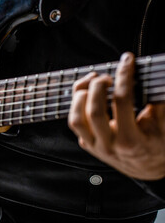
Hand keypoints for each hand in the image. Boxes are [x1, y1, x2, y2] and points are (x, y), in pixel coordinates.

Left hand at [68, 52, 164, 179]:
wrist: (146, 168)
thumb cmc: (156, 146)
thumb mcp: (164, 126)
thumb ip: (159, 103)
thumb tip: (155, 76)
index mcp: (130, 141)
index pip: (122, 102)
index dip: (124, 76)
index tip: (126, 61)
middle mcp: (108, 145)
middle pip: (94, 111)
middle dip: (98, 86)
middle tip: (107, 76)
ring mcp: (94, 146)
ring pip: (76, 119)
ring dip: (80, 96)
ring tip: (92, 83)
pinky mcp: (86, 144)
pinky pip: (74, 123)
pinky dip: (76, 105)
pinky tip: (87, 94)